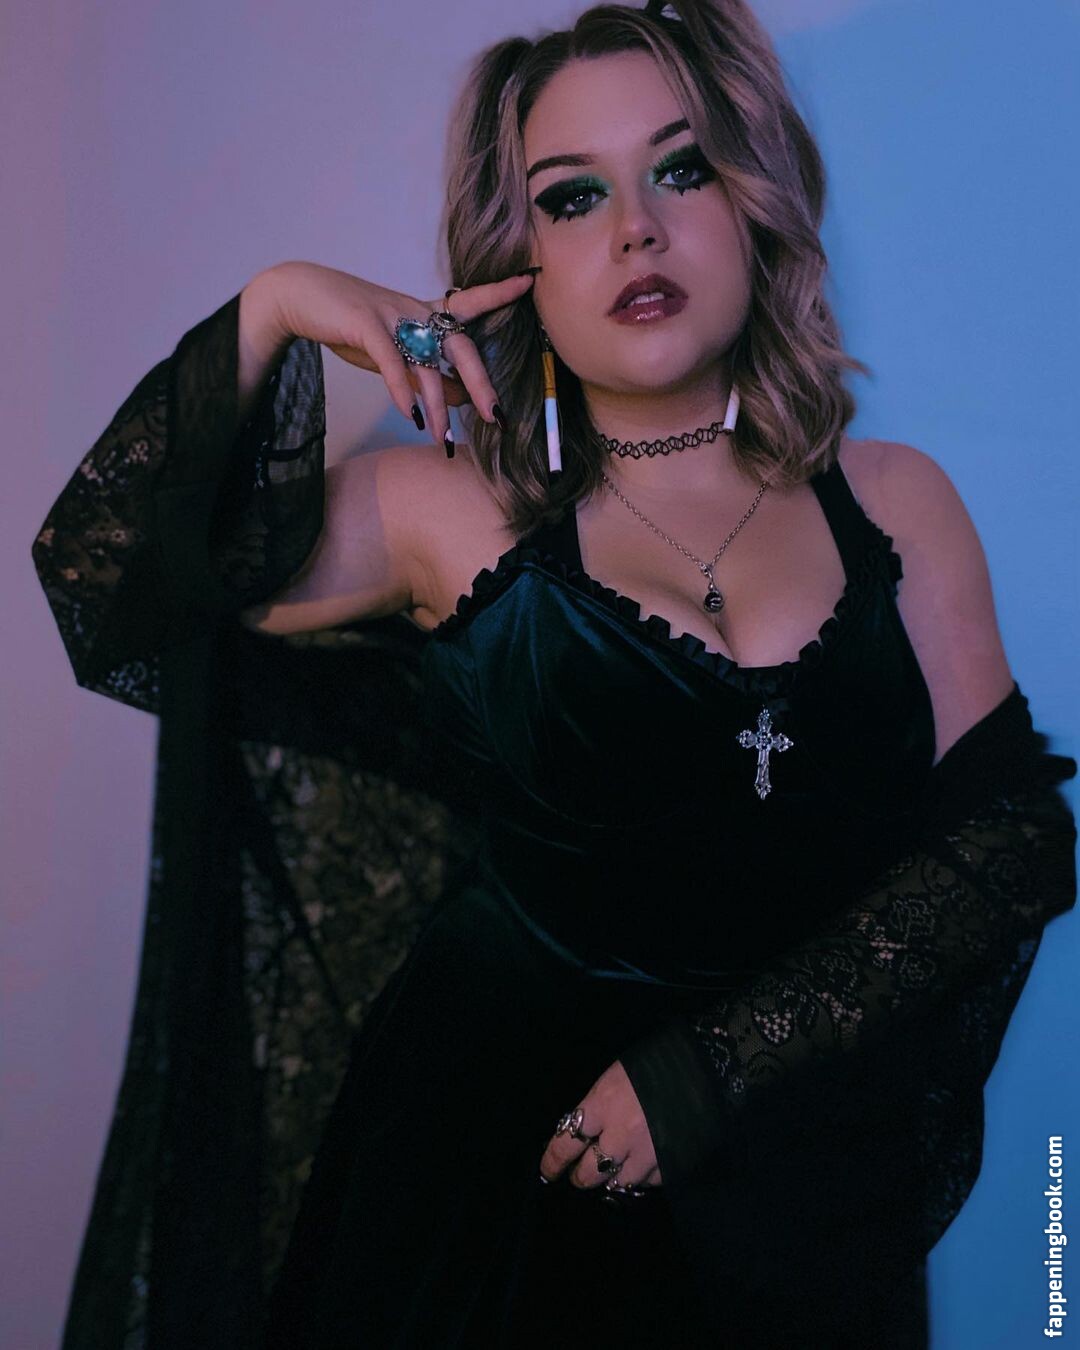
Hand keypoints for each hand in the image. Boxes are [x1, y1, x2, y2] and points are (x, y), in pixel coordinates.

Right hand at [259, 259, 536, 449]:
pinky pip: (391, 361)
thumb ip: (426, 370)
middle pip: (460, 346)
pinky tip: (409, 415)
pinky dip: (401, 390)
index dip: (498, 293)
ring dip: (436, 406)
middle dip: (480, 383)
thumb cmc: (349, 324)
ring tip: (441, 438)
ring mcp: (391, 316)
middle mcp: (415, 312)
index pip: (470, 302)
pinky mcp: (364, 325)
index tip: (528, 281)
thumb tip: (461, 397)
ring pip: (426, 364)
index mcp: (424, 312)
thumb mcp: (394, 350)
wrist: (299, 295)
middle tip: (496, 415)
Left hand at [538, 1059, 662, 1191]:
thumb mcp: (616, 1075)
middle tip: (580, 1176)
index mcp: (602, 1104)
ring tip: (612, 1173)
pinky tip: (641, 1169)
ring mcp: (648, 1153)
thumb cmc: (656, 1061)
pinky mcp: (672, 1164)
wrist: (708, 1064)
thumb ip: (598, 1105)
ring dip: (612, 1179)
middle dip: (581, 1176)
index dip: (553, 1160)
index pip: (566, 1142)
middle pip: (590, 1172)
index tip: (547, 1170)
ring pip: (620, 1183)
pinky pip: (649, 1183)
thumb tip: (584, 1129)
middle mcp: (621, 1135)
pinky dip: (642, 1179)